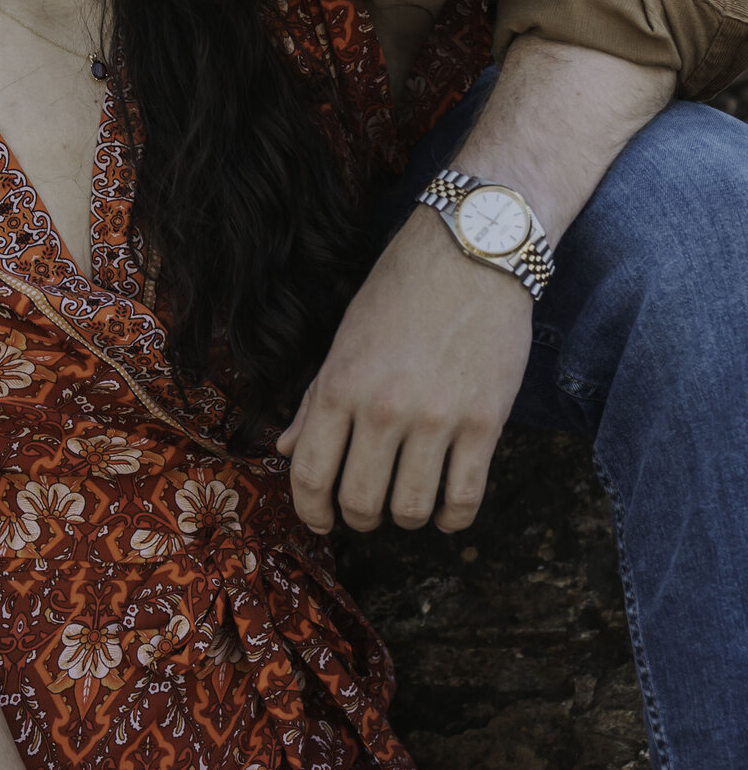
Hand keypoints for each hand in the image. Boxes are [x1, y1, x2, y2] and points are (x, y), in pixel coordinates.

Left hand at [276, 208, 531, 533]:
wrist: (473, 250)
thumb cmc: (402, 289)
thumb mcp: (346, 337)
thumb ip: (315, 397)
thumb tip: (285, 450)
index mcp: (340, 384)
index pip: (310, 473)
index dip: (311, 510)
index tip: (320, 519)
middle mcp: (383, 408)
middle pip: (361, 502)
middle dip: (359, 516)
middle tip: (367, 510)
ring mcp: (436, 419)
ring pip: (411, 509)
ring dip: (406, 518)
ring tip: (407, 504)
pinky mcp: (485, 423)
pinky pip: (464, 499)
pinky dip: (452, 519)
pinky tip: (446, 513)